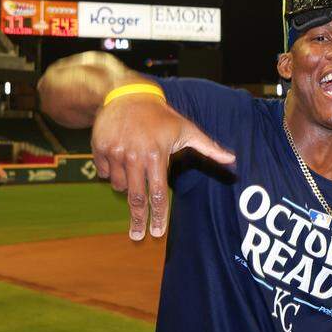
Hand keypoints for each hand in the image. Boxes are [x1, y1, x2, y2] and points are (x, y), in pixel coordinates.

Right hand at [91, 93, 234, 239]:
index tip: (158, 233)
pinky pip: (105, 173)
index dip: (158, 215)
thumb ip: (209, 147)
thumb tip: (232, 160)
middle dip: (137, 220)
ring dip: (127, 186)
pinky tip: (121, 156)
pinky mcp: (99, 150)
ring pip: (119, 186)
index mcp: (156, 155)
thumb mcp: (187, 129)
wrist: (126, 95)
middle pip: (135, 198)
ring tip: (135, 167)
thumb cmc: (162, 116)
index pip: (158, 193)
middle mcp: (134, 157)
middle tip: (137, 236)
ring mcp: (115, 153)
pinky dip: (113, 172)